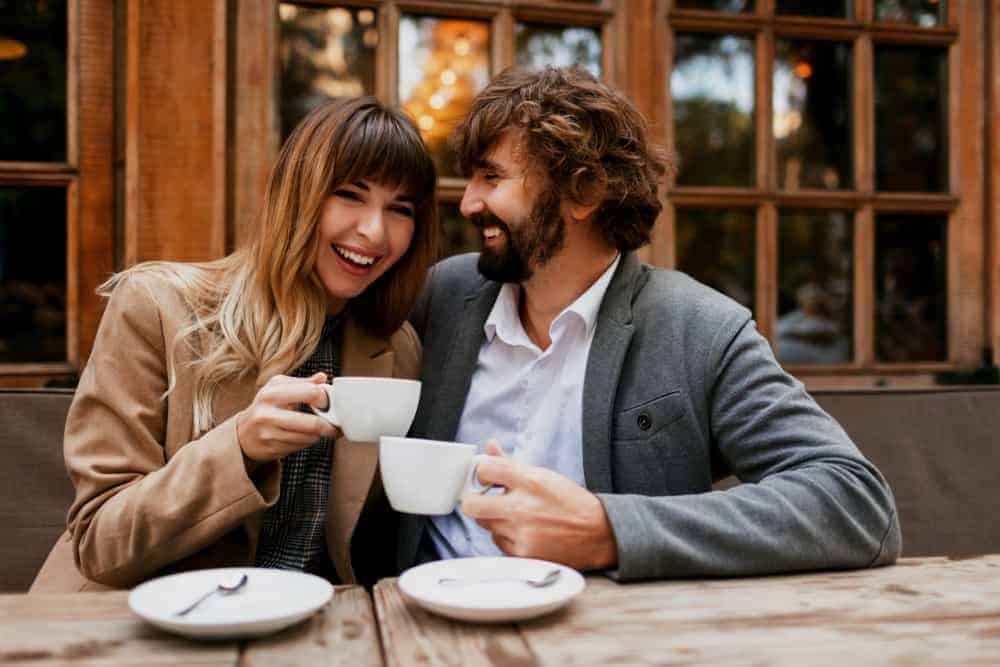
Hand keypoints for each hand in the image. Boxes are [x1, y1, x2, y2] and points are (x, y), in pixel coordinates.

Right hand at [236, 372, 337, 462]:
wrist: (242, 433)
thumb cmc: (265, 406)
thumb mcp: (278, 387)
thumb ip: (302, 382)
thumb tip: (322, 377)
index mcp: (271, 393)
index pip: (310, 393)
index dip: (324, 398)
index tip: (327, 402)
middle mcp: (267, 414)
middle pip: (312, 423)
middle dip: (329, 425)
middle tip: (334, 424)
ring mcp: (268, 434)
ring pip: (309, 437)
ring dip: (320, 435)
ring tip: (320, 429)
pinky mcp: (272, 450)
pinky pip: (301, 447)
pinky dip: (308, 442)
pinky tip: (306, 436)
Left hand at [461, 440, 617, 570]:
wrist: (597, 533)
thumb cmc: (569, 502)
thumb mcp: (542, 475)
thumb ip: (510, 463)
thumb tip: (489, 447)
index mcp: (529, 481)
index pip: (485, 470)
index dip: (482, 473)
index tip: (486, 478)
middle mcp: (523, 508)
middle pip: (472, 505)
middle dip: (475, 501)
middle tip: (485, 500)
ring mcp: (521, 533)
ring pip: (485, 525)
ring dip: (494, 519)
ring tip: (515, 516)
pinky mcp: (523, 554)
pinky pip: (498, 543)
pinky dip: (506, 537)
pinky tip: (523, 531)